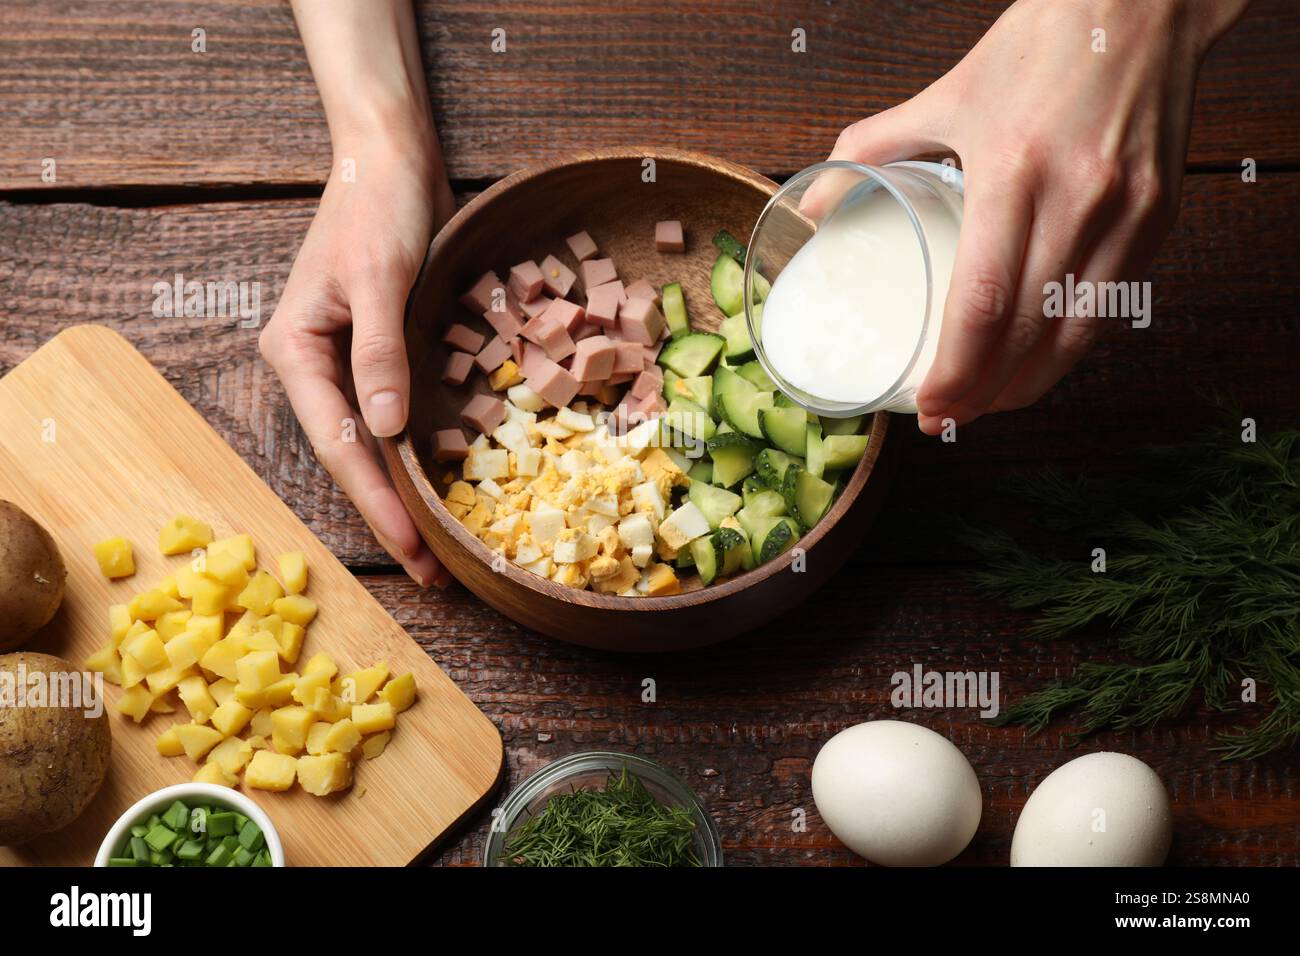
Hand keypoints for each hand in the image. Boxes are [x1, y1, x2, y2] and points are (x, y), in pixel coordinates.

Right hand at [259, 130, 454, 585]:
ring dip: (403, 492)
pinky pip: (392, 418)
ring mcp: (343, 364)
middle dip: (390, 514)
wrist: (390, 160)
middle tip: (433, 573)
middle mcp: (313, 367)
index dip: (378, 501)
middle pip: (352, 457)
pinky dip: (415, 454)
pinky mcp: (375, 355)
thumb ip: (380, 351)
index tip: (414, 549)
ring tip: (439, 546)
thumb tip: (385, 430)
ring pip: (371, 444)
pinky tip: (441, 484)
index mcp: (296, 352)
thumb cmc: (379, 209)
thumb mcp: (380, 277)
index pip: (340, 445)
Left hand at [822, 0, 1248, 433]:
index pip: (983, 301)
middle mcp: (1079, 199)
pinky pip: (1112, 305)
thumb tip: (813, 207)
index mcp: (1014, 169)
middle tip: (946, 419)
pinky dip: (1071, 346)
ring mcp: (1128, 212)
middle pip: (1029, 333)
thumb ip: (873, 147)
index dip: (956, 370)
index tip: (929, 407)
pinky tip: (1037, 362)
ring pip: (1079, 332)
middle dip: (984, 393)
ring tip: (987, 406)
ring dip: (1030, 385)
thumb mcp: (946, 92)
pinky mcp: (1159, 217)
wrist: (1140, 5)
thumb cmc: (1038, 45)